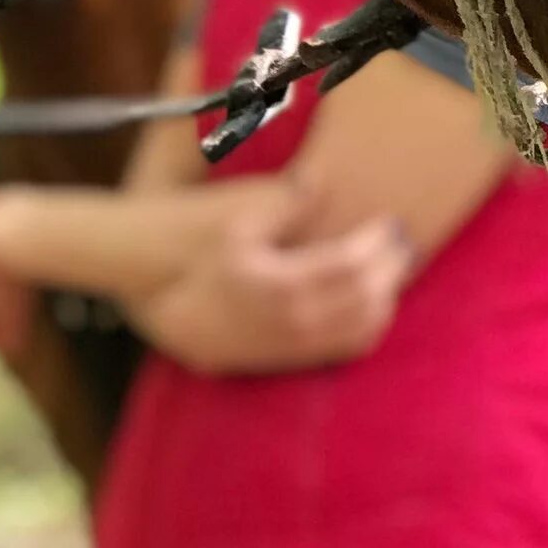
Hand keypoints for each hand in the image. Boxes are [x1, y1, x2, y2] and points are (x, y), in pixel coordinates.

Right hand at [131, 192, 413, 375]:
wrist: (145, 284)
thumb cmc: (192, 236)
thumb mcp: (238, 211)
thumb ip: (292, 202)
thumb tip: (328, 188)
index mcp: (279, 284)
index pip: (351, 266)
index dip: (378, 242)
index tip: (390, 221)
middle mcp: (285, 323)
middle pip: (363, 302)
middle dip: (391, 270)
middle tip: (402, 243)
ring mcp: (279, 347)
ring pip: (355, 334)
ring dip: (383, 301)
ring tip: (391, 269)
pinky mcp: (270, 359)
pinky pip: (333, 353)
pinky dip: (363, 328)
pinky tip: (368, 301)